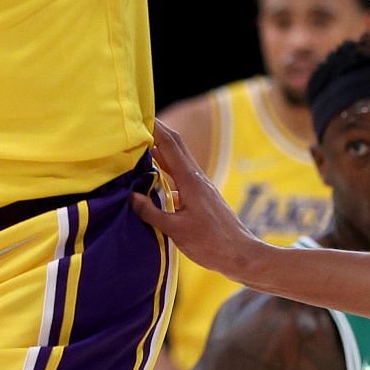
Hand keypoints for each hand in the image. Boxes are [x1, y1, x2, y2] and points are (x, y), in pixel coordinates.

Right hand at [130, 122, 263, 279]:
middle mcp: (196, 177)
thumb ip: (151, 212)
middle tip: (135, 121)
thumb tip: (130, 197)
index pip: (169, 144)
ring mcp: (200, 185)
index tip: (137, 114)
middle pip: (175, 144)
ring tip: (137, 144)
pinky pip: (179, 173)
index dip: (153, 126)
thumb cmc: (211, 244)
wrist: (240, 254)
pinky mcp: (200, 196)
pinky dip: (164, 167)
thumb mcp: (176, 230)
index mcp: (190, 180)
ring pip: (177, 158)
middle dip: (156, 130)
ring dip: (159, 148)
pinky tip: (152, 175)